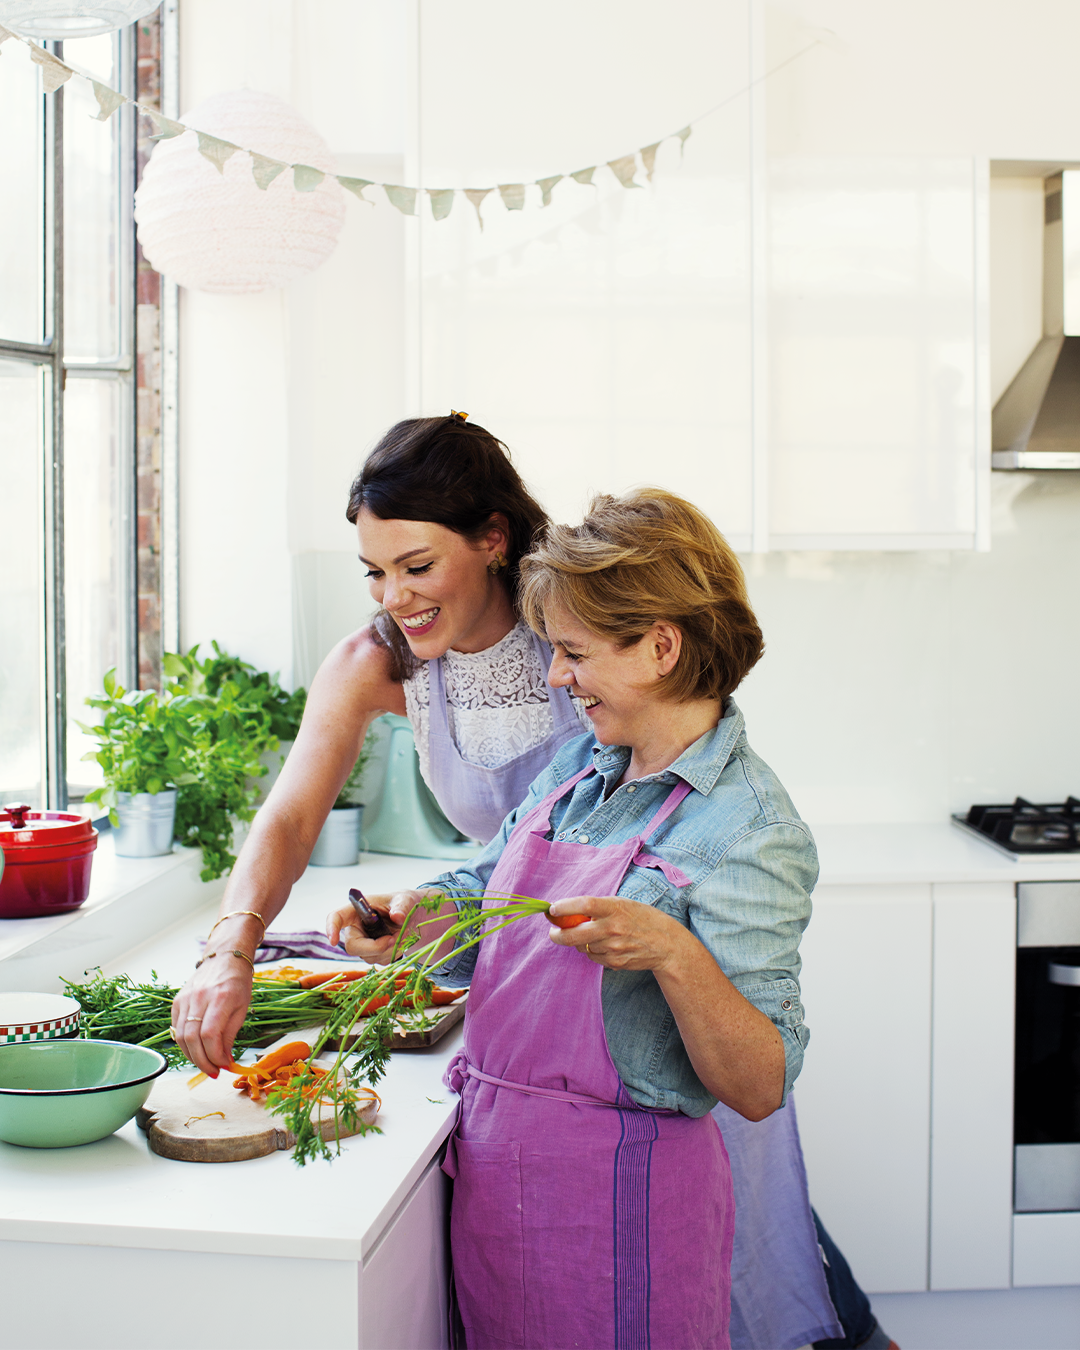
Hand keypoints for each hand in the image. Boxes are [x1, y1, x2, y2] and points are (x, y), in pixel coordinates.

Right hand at [171, 952, 252, 1077]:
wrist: (225, 957)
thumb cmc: (238, 982)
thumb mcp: (243, 1007)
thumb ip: (230, 1034)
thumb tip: (224, 1061)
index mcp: (221, 997)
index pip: (210, 1035)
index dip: (214, 1056)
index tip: (224, 1067)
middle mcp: (199, 997)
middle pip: (192, 1038)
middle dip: (202, 1061)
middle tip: (213, 1072)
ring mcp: (186, 998)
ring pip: (180, 1036)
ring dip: (192, 1056)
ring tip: (205, 1064)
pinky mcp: (177, 1001)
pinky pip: (176, 1028)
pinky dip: (184, 1044)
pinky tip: (196, 1050)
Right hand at [326, 890, 426, 964]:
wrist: (411, 916)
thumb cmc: (402, 903)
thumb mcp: (404, 899)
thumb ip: (401, 906)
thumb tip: (398, 917)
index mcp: (357, 910)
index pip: (336, 917)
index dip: (331, 928)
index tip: (333, 941)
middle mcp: (356, 928)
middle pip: (353, 946)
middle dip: (375, 947)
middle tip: (394, 939)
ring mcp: (363, 943)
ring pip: (368, 957)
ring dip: (389, 950)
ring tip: (402, 933)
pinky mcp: (373, 954)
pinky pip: (380, 961)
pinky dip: (393, 954)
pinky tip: (399, 941)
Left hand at [547, 895, 690, 971]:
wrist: (666, 944)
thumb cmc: (642, 918)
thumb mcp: (622, 904)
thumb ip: (598, 908)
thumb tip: (568, 913)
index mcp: (614, 908)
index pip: (584, 905)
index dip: (564, 907)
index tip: (553, 908)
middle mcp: (612, 928)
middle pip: (573, 934)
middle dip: (557, 934)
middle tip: (552, 931)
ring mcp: (613, 948)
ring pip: (581, 946)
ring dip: (579, 941)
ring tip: (591, 934)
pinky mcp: (614, 962)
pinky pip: (593, 957)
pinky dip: (592, 951)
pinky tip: (604, 945)